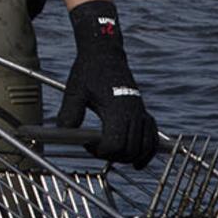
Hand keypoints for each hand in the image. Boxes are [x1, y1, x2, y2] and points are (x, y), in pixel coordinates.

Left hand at [58, 1, 158, 166]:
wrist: (105, 54)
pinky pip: (153, 139)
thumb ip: (68, 114)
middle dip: (113, 156)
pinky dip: (147, 153)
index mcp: (117, 109)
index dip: (99, 151)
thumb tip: (65, 135)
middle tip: (96, 149)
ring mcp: (141, 113)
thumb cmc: (88, 71)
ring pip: (144, 148)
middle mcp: (134, 113)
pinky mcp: (144, 113)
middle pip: (129, 150)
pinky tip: (137, 162)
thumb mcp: (74, 91)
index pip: (115, 145)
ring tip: (112, 154)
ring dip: (129, 157)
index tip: (86, 143)